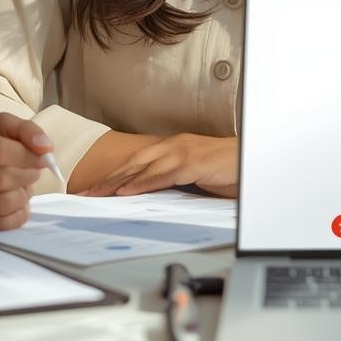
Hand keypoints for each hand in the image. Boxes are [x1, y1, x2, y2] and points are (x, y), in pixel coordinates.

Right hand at [0, 112, 55, 229]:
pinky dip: (19, 214)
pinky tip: (16, 199)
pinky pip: (2, 224)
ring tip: (23, 184)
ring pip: (2, 204)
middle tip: (34, 171)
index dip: (28, 156)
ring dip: (23, 195)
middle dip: (28, 176)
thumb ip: (28, 130)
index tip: (42, 158)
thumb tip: (46, 148)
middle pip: (1, 179)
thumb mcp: (7, 124)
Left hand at [80, 134, 237, 197]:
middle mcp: (175, 145)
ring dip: (118, 181)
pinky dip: (142, 183)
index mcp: (175, 146)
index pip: (138, 161)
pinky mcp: (193, 162)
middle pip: (134, 162)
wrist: (254, 159)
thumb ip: (176, 181)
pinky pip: (162, 175)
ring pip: (143, 167)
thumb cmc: (228, 169)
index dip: (116, 174)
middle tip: (87, 192)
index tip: (96, 188)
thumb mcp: (196, 175)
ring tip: (98, 194)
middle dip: (109, 178)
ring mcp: (184, 152)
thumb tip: (155, 195)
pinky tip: (126, 191)